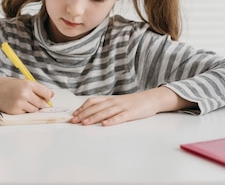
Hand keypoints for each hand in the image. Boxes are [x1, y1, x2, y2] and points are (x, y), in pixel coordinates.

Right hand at [0, 77, 54, 114]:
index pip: (46, 93)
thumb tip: (52, 95)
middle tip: (34, 100)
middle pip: (42, 103)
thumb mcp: (24, 82)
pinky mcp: (15, 111)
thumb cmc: (10, 85)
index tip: (47, 98)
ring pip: (35, 110)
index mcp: (28, 84)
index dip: (48, 97)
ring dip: (32, 108)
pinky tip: (18, 105)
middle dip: (40, 104)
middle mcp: (25, 93)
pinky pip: (26, 114)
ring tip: (24, 102)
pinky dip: (25, 111)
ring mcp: (20, 103)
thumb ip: (38, 89)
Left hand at [70, 87, 193, 125]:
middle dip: (83, 114)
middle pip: (96, 107)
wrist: (151, 99)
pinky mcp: (131, 113)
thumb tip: (91, 112)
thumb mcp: (118, 102)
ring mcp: (123, 107)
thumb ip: (106, 106)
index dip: (82, 108)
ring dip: (94, 118)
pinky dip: (111, 121)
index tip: (73, 115)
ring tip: (84, 123)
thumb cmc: (133, 102)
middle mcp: (114, 101)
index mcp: (110, 99)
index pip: (93, 101)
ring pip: (105, 112)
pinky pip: (120, 117)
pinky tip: (104, 124)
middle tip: (73, 121)